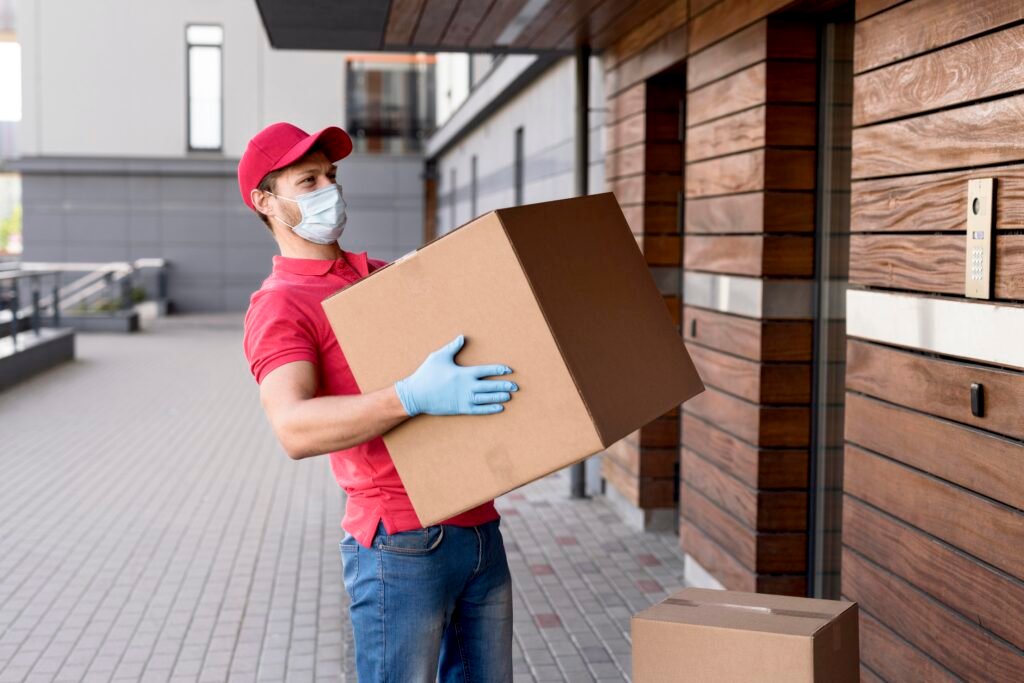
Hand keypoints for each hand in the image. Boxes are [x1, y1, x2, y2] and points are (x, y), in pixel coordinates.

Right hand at [393, 335, 517, 416]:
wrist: (416, 395)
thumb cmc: (426, 374)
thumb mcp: (438, 357)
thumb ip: (452, 347)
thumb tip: (462, 336)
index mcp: (464, 373)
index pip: (486, 370)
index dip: (499, 370)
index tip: (509, 370)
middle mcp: (467, 386)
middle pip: (490, 385)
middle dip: (504, 385)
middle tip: (515, 386)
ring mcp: (465, 399)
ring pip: (487, 398)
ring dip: (499, 396)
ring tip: (509, 395)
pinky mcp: (461, 409)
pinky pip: (479, 410)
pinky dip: (490, 409)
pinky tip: (499, 408)